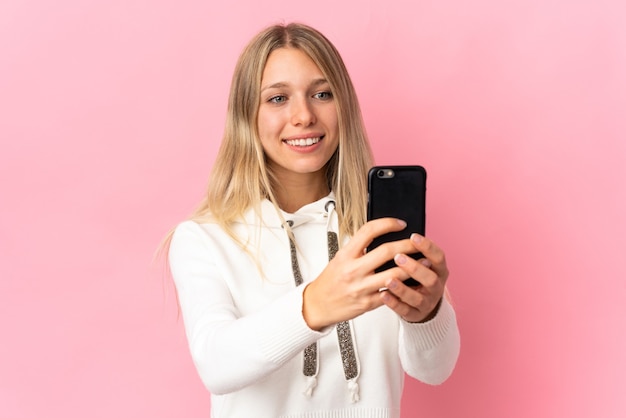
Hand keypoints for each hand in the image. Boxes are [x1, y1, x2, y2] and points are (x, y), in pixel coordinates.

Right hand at [302, 218, 417, 329]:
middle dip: (407, 245)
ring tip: (424, 262)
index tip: (400, 223)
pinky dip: (403, 288)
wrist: (317, 305)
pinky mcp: (367, 303)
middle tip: (419, 242)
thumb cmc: (330, 281)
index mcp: (346, 254)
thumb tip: (381, 237)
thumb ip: (358, 249)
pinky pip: (390, 294)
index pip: (368, 231)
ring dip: (412, 268)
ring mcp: (361, 287)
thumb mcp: (340, 259)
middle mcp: (353, 269)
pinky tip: (412, 283)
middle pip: (386, 251)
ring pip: (393, 274)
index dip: (387, 224)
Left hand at [379, 233, 448, 322]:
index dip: (428, 247)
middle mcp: (436, 286)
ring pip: (417, 297)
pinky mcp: (415, 314)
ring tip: (388, 279)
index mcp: (439, 270)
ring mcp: (427, 302)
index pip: (438, 257)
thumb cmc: (416, 277)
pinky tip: (383, 295)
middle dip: (414, 268)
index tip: (413, 236)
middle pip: (430, 278)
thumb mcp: (420, 263)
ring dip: (402, 288)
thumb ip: (412, 252)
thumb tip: (394, 232)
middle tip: (398, 257)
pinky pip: (405, 310)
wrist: (420, 304)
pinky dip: (394, 303)